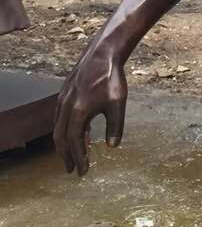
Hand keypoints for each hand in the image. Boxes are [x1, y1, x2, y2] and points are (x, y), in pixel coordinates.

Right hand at [53, 39, 127, 175]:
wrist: (103, 53)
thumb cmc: (111, 78)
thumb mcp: (118, 104)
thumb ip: (115, 127)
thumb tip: (112, 146)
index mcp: (78, 112)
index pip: (74, 142)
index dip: (78, 159)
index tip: (82, 172)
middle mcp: (66, 107)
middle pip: (61, 138)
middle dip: (66, 155)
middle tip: (71, 169)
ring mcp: (63, 99)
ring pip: (57, 127)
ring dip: (63, 143)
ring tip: (71, 154)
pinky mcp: (64, 92)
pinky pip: (59, 116)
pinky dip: (64, 129)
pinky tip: (74, 132)